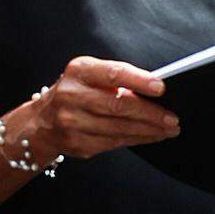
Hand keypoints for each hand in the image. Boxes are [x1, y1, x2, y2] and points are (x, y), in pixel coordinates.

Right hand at [8, 58, 179, 161]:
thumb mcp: (88, 75)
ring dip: (149, 130)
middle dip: (150, 113)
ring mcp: (72, 122)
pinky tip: (151, 137)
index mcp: (79, 70)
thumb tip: (155, 91)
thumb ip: (116, 79)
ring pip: (119, 128)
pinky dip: (137, 139)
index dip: (139, 80)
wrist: (42, 121)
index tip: (161, 88)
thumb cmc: (76, 92)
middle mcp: (72, 95)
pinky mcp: (77, 143)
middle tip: (172, 118)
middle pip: (118, 105)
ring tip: (168, 129)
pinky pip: (114, 143)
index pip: (113, 73)